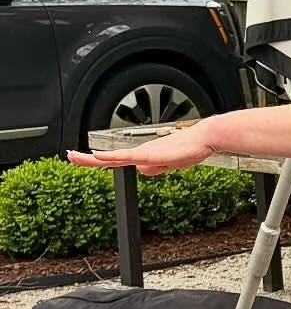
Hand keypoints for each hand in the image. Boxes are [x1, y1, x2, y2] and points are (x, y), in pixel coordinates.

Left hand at [68, 122, 215, 174]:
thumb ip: (156, 168)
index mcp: (144, 155)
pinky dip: (112, 157)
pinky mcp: (151, 154)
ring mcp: (145, 152)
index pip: (116, 160)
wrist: (203, 138)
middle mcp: (141, 152)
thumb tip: (142, 170)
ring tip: (76, 157)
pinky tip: (100, 157)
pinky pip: (127, 156)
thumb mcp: (170, 164)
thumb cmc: (191, 149)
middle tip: (70, 157)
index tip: (83, 160)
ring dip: (93, 158)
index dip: (98, 161)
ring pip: (114, 156)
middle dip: (88, 158)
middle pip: (109, 157)